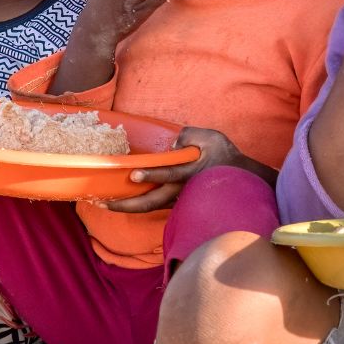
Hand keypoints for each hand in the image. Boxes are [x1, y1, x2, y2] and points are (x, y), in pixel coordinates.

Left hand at [105, 127, 262, 213]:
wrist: (241, 181)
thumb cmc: (224, 157)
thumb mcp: (212, 138)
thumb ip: (192, 135)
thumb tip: (173, 142)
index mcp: (189, 173)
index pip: (169, 175)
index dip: (152, 174)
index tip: (134, 174)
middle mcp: (180, 191)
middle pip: (151, 203)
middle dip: (126, 205)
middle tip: (103, 204)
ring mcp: (177, 200)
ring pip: (150, 208)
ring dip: (127, 207)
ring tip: (103, 204)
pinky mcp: (175, 203)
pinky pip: (153, 206)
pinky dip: (136, 205)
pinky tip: (119, 202)